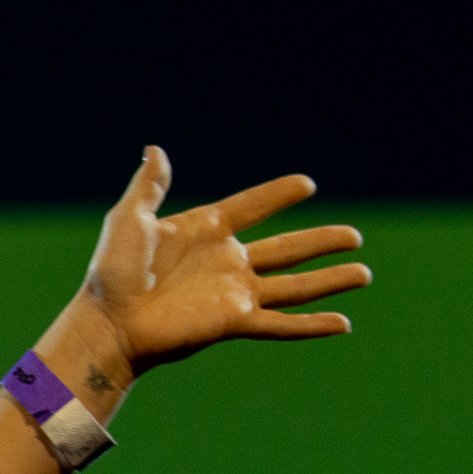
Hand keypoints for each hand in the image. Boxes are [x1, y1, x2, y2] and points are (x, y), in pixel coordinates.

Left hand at [81, 147, 372, 374]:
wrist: (108, 321)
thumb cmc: (111, 272)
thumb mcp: (129, 219)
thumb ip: (150, 186)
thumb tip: (154, 149)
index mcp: (205, 232)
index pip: (252, 207)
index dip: (277, 196)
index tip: (307, 184)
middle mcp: (226, 262)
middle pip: (287, 248)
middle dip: (321, 241)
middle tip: (356, 235)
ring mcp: (233, 293)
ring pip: (295, 285)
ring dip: (329, 280)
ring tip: (364, 273)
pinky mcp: (234, 321)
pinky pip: (282, 323)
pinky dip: (312, 324)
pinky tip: (343, 324)